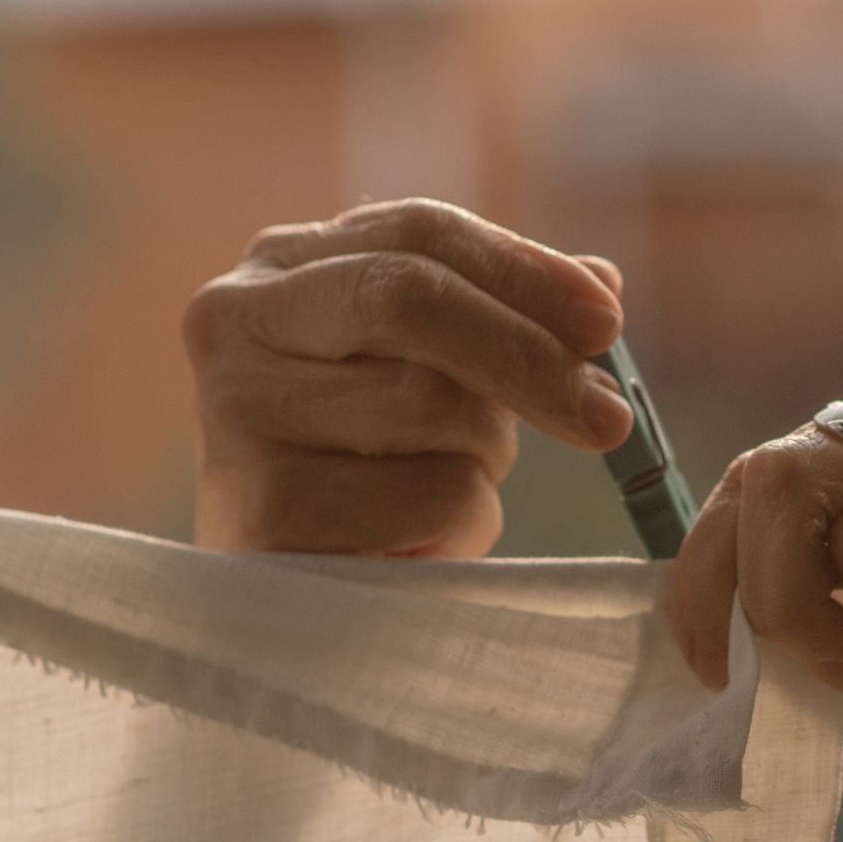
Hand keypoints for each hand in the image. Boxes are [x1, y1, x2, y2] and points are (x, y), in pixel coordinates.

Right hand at [184, 199, 634, 555]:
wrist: (293, 610)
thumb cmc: (370, 473)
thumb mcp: (434, 376)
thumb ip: (505, 318)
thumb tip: (601, 280)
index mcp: (283, 265)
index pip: (420, 231)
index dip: (525, 270)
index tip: (608, 321)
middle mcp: (235, 319)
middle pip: (409, 297)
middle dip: (527, 354)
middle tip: (607, 418)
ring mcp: (234, 411)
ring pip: (428, 402)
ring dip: (483, 457)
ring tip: (452, 491)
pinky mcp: (263, 506)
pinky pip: (427, 495)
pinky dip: (458, 525)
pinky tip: (419, 545)